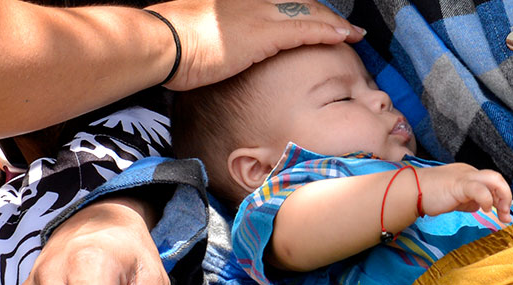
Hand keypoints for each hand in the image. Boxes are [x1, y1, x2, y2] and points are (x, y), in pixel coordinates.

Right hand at [149, 0, 364, 91]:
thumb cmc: (171, 45)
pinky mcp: (262, 33)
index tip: (319, 20)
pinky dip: (327, 31)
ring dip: (333, 23)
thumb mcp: (198, 34)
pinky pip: (305, 29)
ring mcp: (259, 14)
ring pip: (308, 13)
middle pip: (299, 4)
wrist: (159, 43)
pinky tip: (343, 37)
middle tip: (346, 27)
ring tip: (353, 34)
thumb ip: (218, 39)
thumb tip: (221, 52)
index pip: (282, 3)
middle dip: (324, 15)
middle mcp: (253, 2)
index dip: (305, 11)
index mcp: (238, 3)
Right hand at [417, 163, 512, 223]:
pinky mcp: (459, 184)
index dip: (500, 198)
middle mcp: (469, 172)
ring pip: (494, 179)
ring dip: (503, 197)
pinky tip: (486, 209)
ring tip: (502, 213)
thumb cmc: (428, 196)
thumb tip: (478, 206)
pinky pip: (480, 189)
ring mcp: (464, 176)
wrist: (411, 191)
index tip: (503, 215)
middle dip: (506, 197)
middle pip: (496, 178)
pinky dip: (487, 199)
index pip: (491, 183)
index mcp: (468, 174)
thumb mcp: (453, 198)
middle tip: (506, 215)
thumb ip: (466, 200)